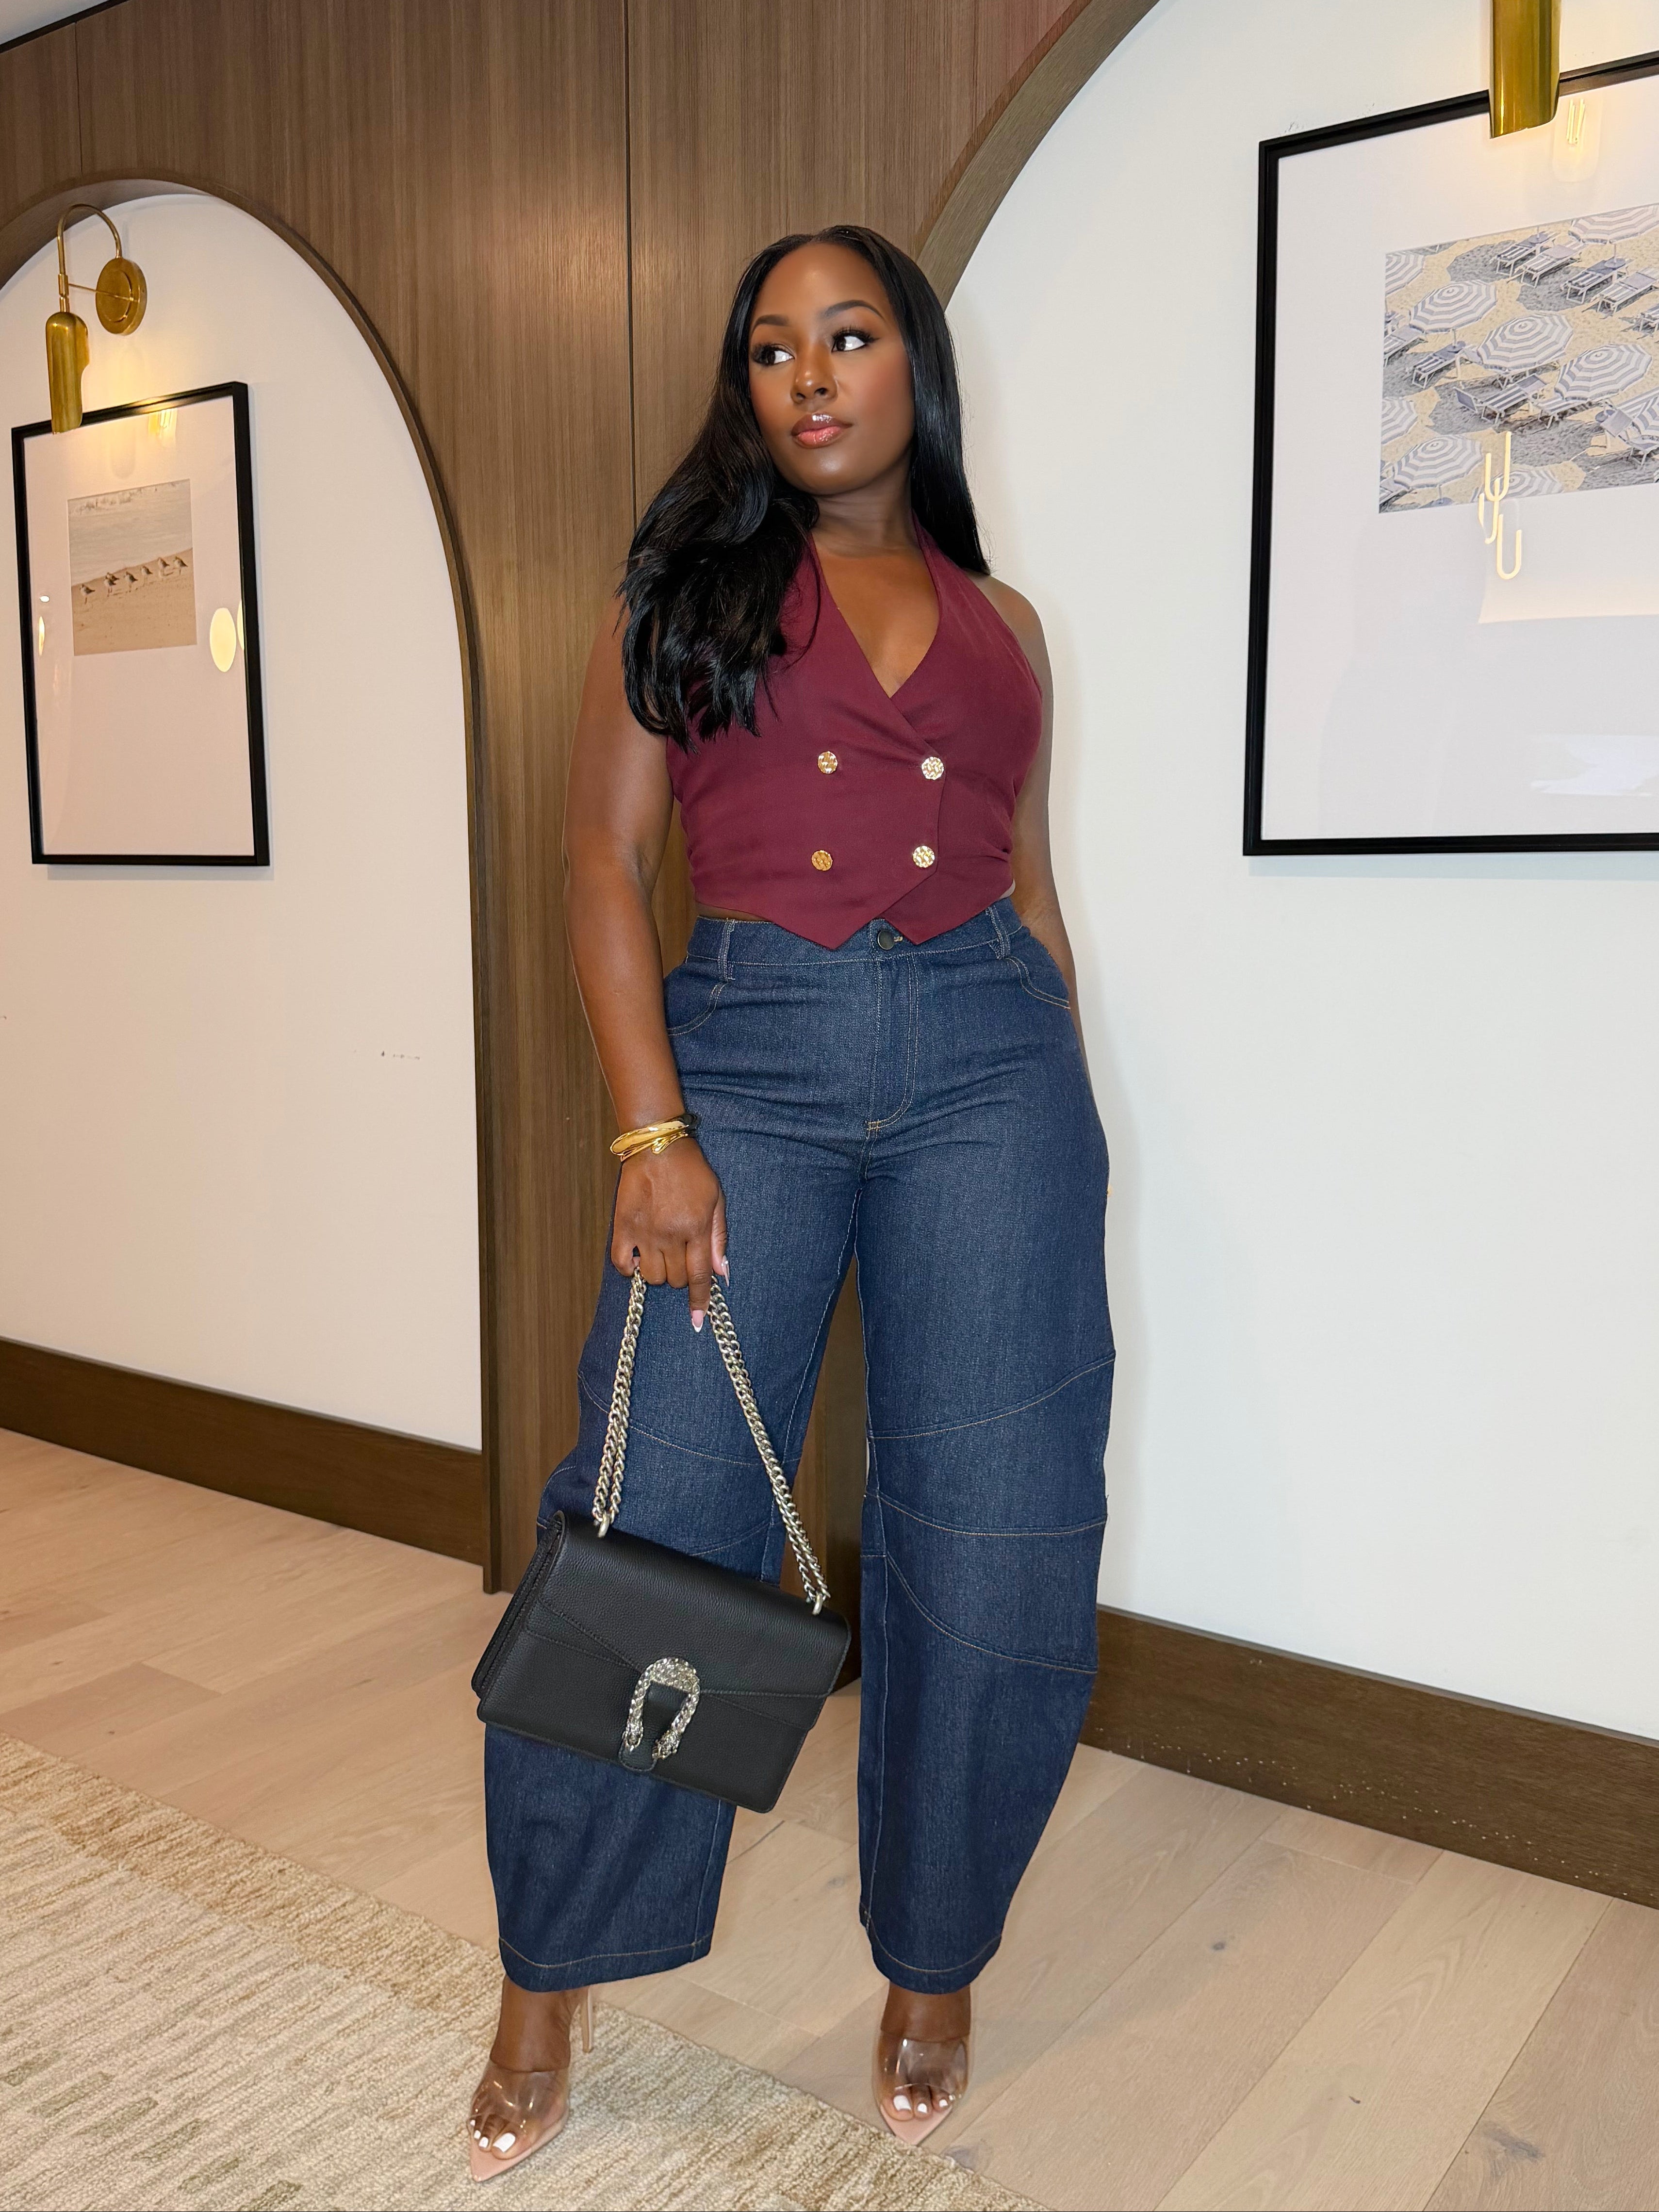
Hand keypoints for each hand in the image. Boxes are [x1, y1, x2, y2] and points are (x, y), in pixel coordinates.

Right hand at [611, 1141, 727, 1328]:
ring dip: (658, 1272)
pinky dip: (629, 1268)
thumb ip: (719, 1237)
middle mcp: (670, 1235)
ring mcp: (644, 1232)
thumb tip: (722, 1273)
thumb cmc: (691, 1172)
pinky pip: (621, 1263)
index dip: (699, 1301)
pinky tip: (636, 1257)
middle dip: (682, 1275)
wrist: (657, 1147)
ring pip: (652, 1276)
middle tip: (681, 1255)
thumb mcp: (716, 1200)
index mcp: (695, 1228)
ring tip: (660, 1253)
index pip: (699, 1276)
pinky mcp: (622, 1226)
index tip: (697, 1321)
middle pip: (676, 1279)